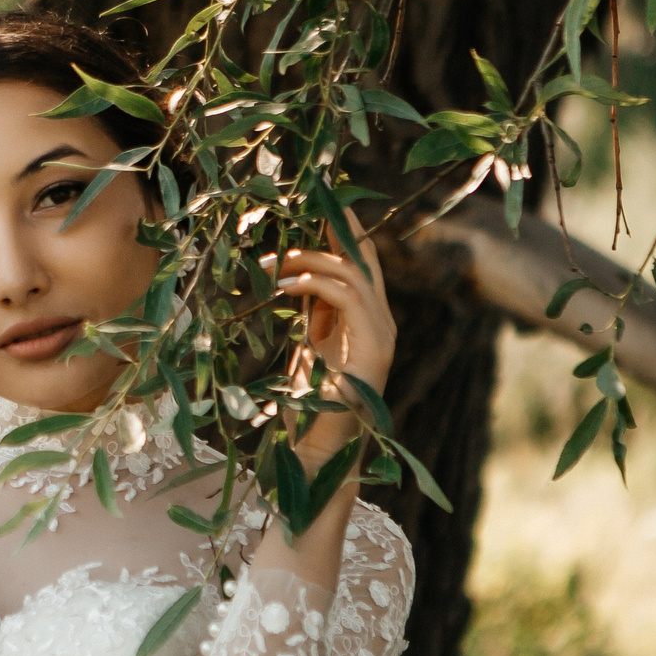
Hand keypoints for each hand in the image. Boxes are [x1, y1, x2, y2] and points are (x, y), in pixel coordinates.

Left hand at [264, 214, 396, 463]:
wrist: (315, 454)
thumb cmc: (307, 408)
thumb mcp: (308, 348)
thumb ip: (314, 315)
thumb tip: (300, 278)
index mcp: (367, 321)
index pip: (360, 264)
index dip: (343, 232)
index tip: (318, 202)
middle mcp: (382, 324)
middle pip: (365, 259)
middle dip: (336, 228)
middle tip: (301, 205)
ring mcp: (383, 336)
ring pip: (355, 273)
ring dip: (310, 260)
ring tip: (272, 263)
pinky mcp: (374, 351)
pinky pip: (349, 298)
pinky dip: (315, 283)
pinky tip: (284, 286)